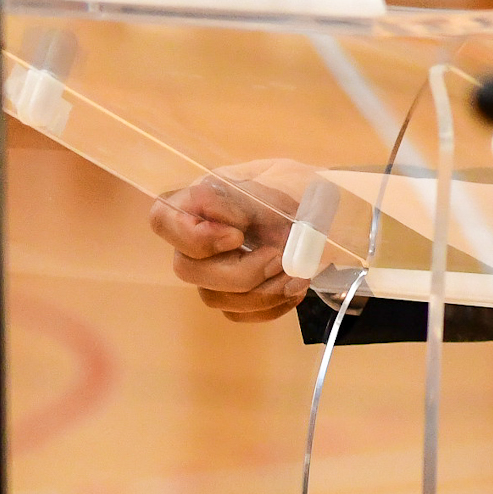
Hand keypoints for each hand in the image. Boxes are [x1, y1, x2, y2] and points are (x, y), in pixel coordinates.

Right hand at [146, 165, 313, 323]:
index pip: (162, 218)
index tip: (239, 236)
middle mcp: (199, 237)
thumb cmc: (301, 189)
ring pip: (213, 298)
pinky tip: (295, 287)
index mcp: (202, 199)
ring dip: (261, 292)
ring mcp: (213, 269)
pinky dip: (270, 307)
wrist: (330, 213)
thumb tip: (227, 223)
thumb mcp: (281, 179)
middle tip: (279, 259)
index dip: (194, 236)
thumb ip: (249, 198)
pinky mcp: (233, 295)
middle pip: (187, 269)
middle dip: (240, 272)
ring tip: (297, 274)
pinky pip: (236, 314)